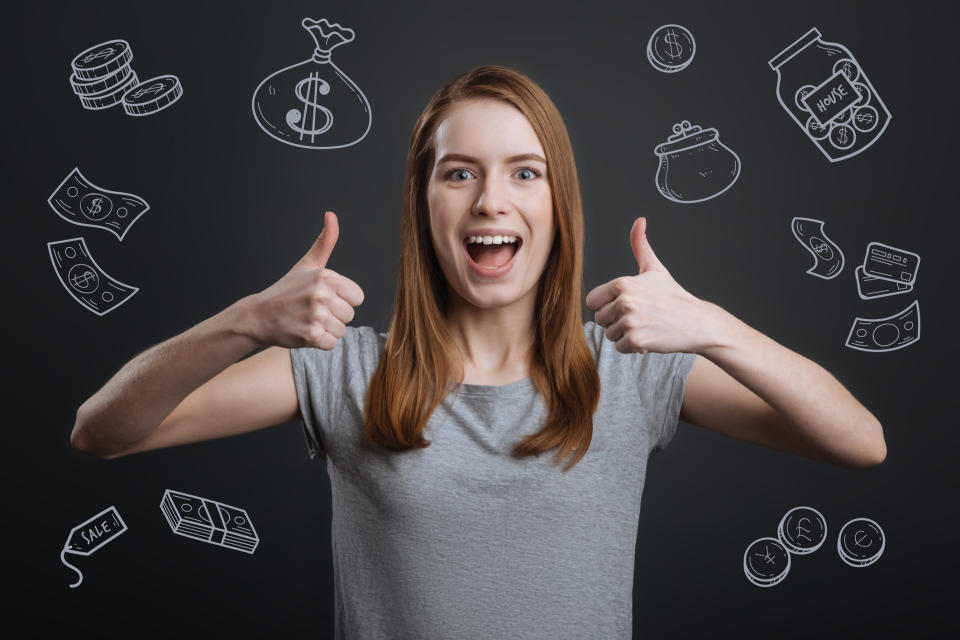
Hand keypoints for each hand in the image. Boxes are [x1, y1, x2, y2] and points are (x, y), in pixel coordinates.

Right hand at [248, 211, 364, 349]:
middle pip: (350, 315)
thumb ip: (325, 241)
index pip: (358, 297)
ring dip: (327, 330)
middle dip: (334, 316)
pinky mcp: (310, 335)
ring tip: (308, 320)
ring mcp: (315, 315)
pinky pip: (331, 344)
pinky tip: (305, 332)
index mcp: (326, 276)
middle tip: (312, 310)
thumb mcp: (307, 264)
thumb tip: (331, 215)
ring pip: (341, 330)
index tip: (325, 298)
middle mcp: (321, 294)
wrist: (259, 315)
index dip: (343, 299)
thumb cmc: (287, 290)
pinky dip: (320, 342)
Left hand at [585, 217, 716, 354]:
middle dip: (616, 321)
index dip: (607, 304)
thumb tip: (639, 221)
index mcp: (622, 284)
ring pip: (609, 334)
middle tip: (639, 316)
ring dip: (624, 334)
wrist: (697, 322)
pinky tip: (649, 336)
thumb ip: (640, 245)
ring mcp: (630, 322)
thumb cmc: (673, 296)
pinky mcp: (636, 340)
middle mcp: (624, 302)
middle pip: (600, 319)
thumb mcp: (654, 269)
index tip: (626, 303)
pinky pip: (619, 347)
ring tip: (646, 325)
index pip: (592, 301)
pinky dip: (632, 346)